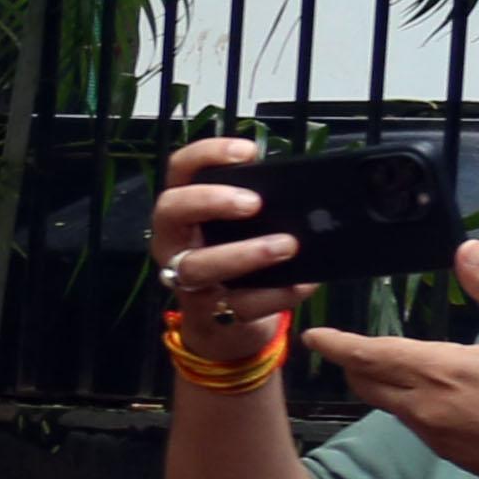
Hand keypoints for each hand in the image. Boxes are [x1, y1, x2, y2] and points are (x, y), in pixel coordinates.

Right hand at [147, 135, 303, 353]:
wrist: (226, 327)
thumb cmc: (237, 261)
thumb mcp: (241, 228)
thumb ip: (258, 206)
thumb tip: (308, 191)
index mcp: (183, 212)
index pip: (179, 170)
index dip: (206, 154)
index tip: (247, 152)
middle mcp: (174, 242)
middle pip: (170, 210)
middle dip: (210, 201)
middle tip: (253, 202)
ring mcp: (187, 280)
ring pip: (199, 265)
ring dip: (244, 253)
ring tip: (286, 245)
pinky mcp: (211, 314)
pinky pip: (241, 305)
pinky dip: (277, 294)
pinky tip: (303, 283)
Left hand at [303, 237, 478, 478]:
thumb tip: (467, 251)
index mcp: (440, 372)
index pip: (369, 355)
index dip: (338, 344)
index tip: (314, 335)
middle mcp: (427, 408)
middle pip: (368, 384)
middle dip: (352, 364)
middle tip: (343, 347)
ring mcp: (439, 438)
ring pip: (392, 407)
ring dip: (383, 386)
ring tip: (388, 365)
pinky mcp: (454, 457)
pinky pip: (418, 426)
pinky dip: (413, 406)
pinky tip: (437, 395)